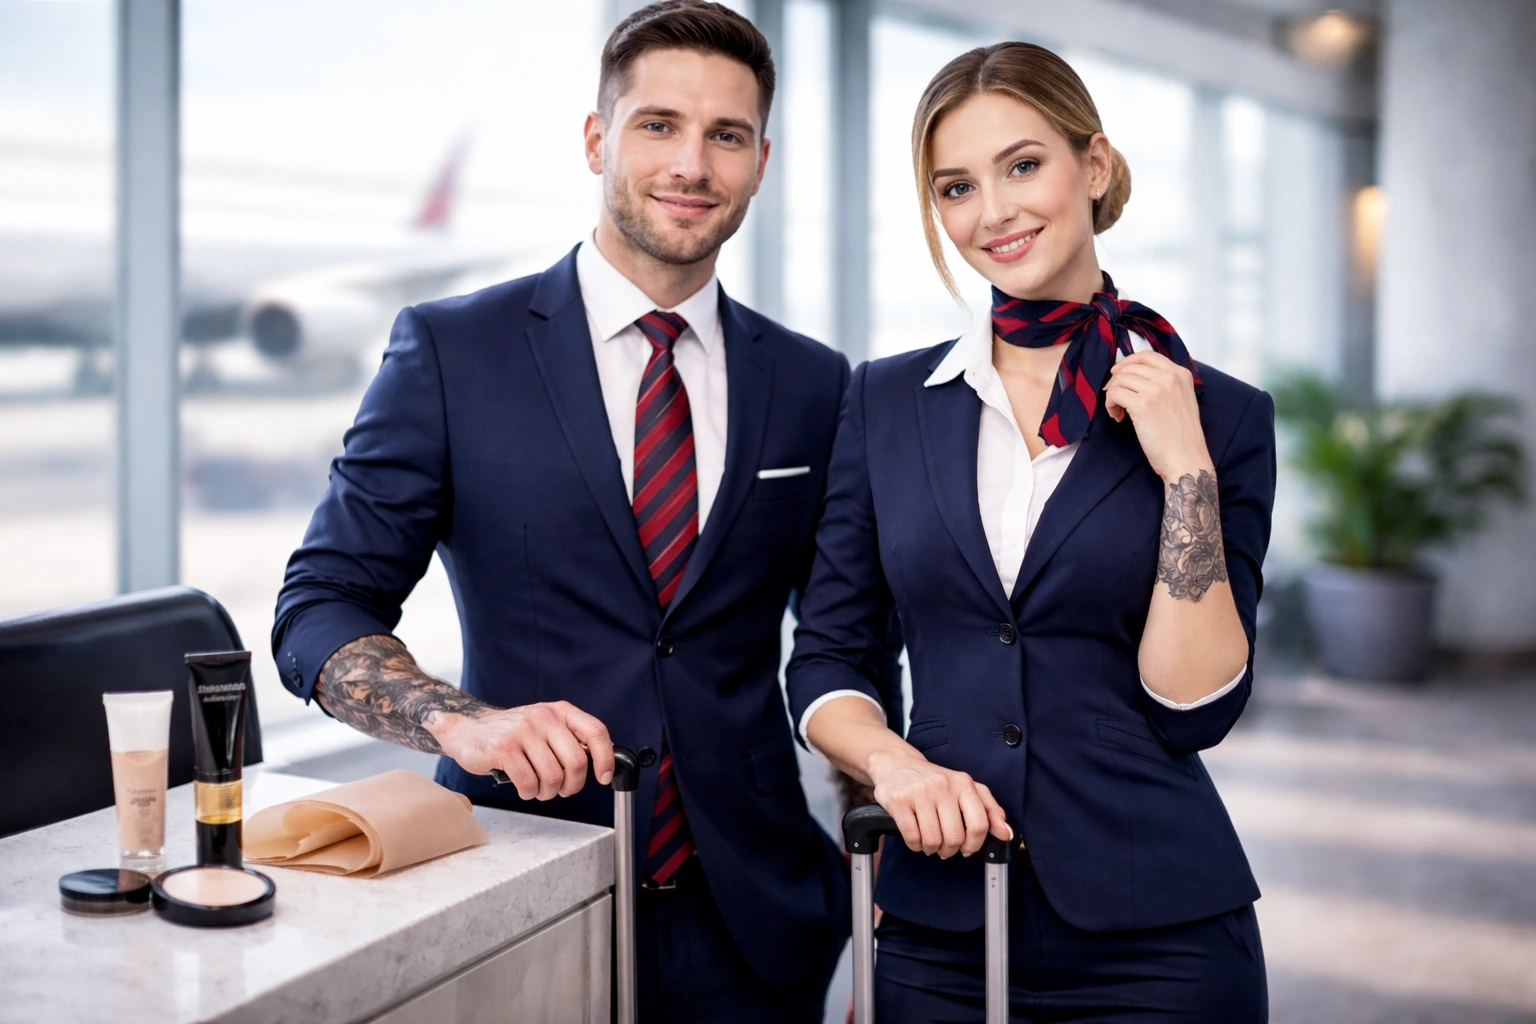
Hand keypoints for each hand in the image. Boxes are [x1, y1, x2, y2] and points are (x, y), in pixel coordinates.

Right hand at [433, 701, 614, 800]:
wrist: (467, 731)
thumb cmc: (512, 735)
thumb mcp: (545, 726)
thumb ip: (570, 739)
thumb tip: (602, 760)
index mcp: (560, 711)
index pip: (596, 732)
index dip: (605, 759)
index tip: (604, 777)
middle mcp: (544, 717)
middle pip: (577, 761)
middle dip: (572, 785)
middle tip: (562, 790)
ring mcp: (523, 731)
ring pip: (553, 776)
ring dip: (548, 792)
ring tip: (539, 789)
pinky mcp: (504, 748)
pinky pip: (529, 782)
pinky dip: (529, 793)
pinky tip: (524, 788)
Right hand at [867, 748, 1009, 858]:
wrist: (896, 764)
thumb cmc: (934, 781)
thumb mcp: (965, 788)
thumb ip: (989, 809)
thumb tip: (1006, 834)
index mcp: (963, 783)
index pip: (979, 824)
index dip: (974, 844)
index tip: (968, 849)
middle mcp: (943, 785)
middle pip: (955, 837)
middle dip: (950, 850)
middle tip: (945, 847)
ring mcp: (920, 792)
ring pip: (933, 840)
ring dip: (932, 849)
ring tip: (929, 841)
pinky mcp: (899, 801)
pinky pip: (912, 837)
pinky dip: (915, 845)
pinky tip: (916, 837)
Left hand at [1105, 351, 1212, 481]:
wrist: (1186, 458)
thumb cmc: (1182, 436)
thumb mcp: (1182, 400)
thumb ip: (1165, 384)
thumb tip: (1134, 376)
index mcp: (1181, 374)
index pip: (1148, 356)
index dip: (1128, 362)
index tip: (1118, 373)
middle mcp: (1169, 377)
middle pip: (1130, 367)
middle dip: (1117, 381)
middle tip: (1115, 398)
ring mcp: (1156, 389)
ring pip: (1120, 379)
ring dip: (1113, 395)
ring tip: (1119, 411)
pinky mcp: (1142, 404)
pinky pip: (1114, 394)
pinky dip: (1110, 405)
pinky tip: (1118, 417)